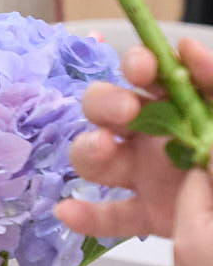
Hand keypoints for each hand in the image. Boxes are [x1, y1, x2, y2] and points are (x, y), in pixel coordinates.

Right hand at [56, 39, 212, 239]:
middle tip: (125, 112)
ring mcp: (148, 174)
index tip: (140, 68)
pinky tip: (67, 212)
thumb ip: (212, 83)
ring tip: (101, 150)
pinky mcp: (149, 213)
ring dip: (88, 149)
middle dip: (105, 103)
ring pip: (97, 158)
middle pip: (108, 110)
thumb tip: (187, 50)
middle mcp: (156, 135)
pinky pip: (111, 215)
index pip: (150, 75)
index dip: (138, 65)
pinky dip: (85, 215)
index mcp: (182, 106)